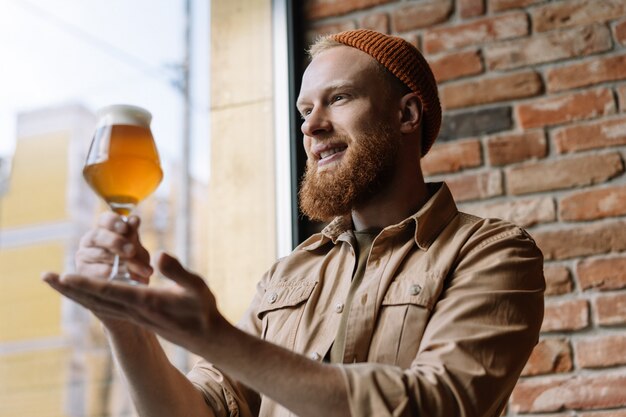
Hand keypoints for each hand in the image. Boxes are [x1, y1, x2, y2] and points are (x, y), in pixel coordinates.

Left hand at [43, 252, 224, 355]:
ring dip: (75, 293)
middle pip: (95, 299)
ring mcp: (134, 315)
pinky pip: (106, 307)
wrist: (205, 336)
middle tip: (46, 277)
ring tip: (57, 282)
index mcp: (146, 302)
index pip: (110, 291)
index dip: (86, 283)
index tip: (65, 275)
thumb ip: (177, 271)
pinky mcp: (136, 316)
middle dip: (70, 288)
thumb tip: (158, 254)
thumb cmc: (202, 309)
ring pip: (97, 304)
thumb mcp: (195, 286)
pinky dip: (90, 298)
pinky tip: (82, 293)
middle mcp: (134, 310)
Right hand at [76, 212, 152, 282]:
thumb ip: (133, 233)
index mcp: (103, 228)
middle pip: (98, 236)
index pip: (105, 219)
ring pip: (100, 254)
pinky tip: (128, 277)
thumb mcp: (135, 246)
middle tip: (132, 251)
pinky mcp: (82, 271)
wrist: (128, 281)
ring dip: (121, 261)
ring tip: (138, 269)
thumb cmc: (131, 258)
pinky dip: (115, 273)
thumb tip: (134, 219)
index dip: (114, 222)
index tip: (125, 228)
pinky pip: (99, 271)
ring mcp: (83, 255)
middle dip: (116, 242)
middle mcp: (89, 239)